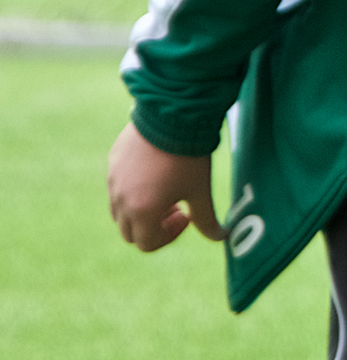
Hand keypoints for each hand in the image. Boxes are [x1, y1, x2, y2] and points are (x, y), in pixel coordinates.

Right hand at [107, 124, 221, 249]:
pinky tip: (154, 173)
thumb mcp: (200, 191)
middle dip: (153, 227)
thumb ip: (207, 220)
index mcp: (141, 211)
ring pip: (119, 212)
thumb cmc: (188, 157)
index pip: (146, 244)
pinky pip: (116, 189)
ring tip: (164, 191)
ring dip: (140, 212)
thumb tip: (221, 237)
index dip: (169, 236)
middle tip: (176, 207)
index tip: (186, 216)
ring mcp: (113, 181)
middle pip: (130, 232)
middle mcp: (121, 200)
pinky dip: (131, 192)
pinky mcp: (112, 163)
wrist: (171, 116)